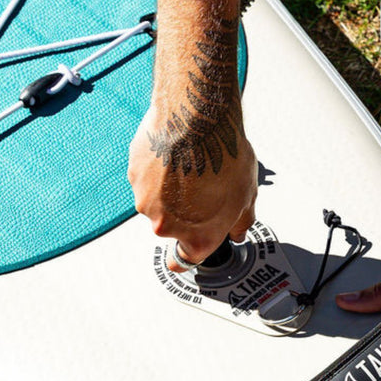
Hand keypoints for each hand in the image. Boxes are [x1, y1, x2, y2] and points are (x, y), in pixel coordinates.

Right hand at [128, 97, 257, 270]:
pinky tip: (177, 155)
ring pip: (158, 201)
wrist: (196, 120)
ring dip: (171, 189)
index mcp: (195, 237)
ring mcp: (145, 199)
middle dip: (186, 211)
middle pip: (173, 225)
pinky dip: (159, 170)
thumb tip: (237, 231)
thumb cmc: (223, 158)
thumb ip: (240, 222)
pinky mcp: (134, 174)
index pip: (185, 260)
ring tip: (192, 166)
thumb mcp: (246, 196)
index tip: (181, 258)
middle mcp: (165, 224)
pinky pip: (147, 178)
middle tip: (203, 188)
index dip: (185, 256)